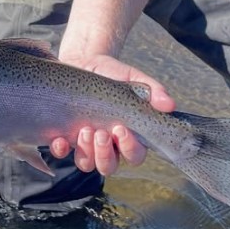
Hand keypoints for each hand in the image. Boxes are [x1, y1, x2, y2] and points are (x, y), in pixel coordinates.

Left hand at [50, 54, 175, 175]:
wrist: (85, 61)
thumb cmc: (113, 74)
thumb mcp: (133, 78)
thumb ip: (152, 90)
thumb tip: (170, 104)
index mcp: (127, 135)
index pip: (135, 155)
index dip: (130, 149)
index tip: (121, 129)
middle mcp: (106, 144)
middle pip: (109, 167)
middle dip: (105, 154)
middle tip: (101, 132)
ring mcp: (84, 143)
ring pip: (87, 164)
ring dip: (86, 152)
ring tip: (85, 130)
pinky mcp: (64, 136)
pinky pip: (61, 153)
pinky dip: (60, 149)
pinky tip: (60, 139)